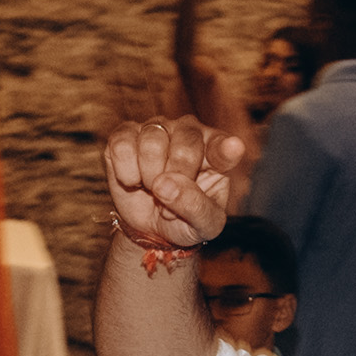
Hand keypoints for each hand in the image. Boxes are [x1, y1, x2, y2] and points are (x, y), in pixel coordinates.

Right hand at [104, 117, 244, 254]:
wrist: (151, 227)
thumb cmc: (185, 221)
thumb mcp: (204, 225)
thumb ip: (195, 207)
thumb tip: (165, 185)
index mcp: (216, 153)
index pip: (222, 147)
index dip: (226, 148)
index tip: (233, 149)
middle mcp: (189, 132)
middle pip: (185, 146)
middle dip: (176, 180)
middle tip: (170, 198)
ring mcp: (157, 129)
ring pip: (152, 143)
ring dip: (149, 177)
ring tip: (153, 189)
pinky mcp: (126, 134)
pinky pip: (122, 145)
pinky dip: (125, 171)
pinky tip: (133, 180)